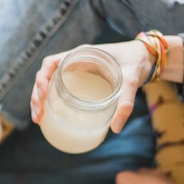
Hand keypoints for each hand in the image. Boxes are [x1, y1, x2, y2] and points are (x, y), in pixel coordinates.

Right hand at [30, 40, 152, 132]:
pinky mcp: (81, 78)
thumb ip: (125, 102)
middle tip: (38, 115)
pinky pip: (59, 87)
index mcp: (81, 54)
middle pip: (45, 76)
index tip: (43, 96)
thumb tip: (116, 128)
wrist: (146, 57)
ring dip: (40, 99)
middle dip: (37, 95)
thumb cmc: (137, 62)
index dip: (42, 79)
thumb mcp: (131, 81)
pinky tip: (50, 114)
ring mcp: (76, 69)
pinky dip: (51, 100)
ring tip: (39, 118)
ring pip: (50, 82)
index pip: (50, 63)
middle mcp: (74, 60)